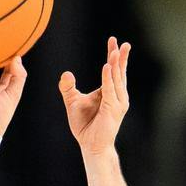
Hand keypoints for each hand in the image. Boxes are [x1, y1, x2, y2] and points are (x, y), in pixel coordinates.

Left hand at [59, 36, 129, 157]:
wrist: (90, 145)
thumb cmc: (85, 126)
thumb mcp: (73, 103)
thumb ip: (68, 88)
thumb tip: (66, 73)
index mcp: (110, 91)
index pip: (113, 69)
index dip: (113, 55)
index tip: (113, 40)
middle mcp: (117, 95)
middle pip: (119, 71)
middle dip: (119, 56)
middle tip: (120, 42)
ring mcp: (117, 102)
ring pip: (116, 79)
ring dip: (115, 64)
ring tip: (114, 51)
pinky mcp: (113, 109)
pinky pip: (110, 90)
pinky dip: (108, 79)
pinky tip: (107, 67)